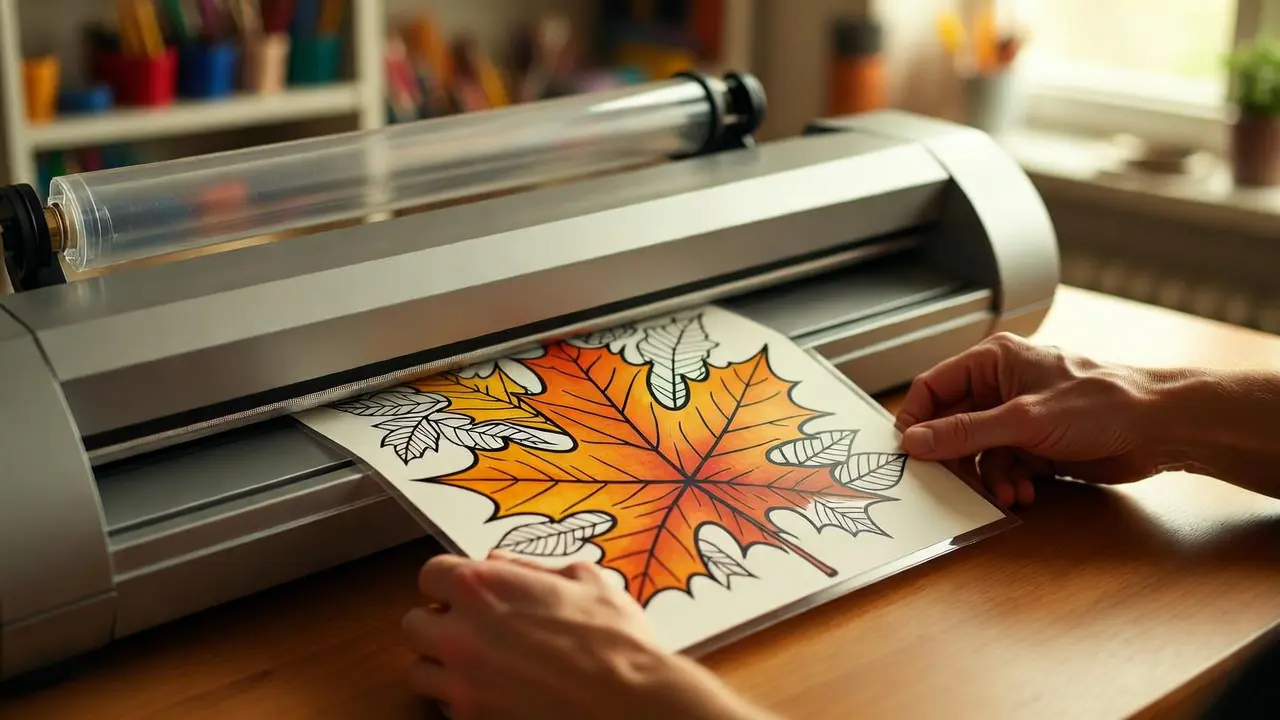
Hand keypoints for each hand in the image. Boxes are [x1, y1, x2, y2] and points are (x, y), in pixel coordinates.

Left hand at [401, 551, 774, 719]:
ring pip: (419, 670)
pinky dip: (459, 699)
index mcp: (484, 587)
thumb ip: (531, 568)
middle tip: (468, 628)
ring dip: (441, 663)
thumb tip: (499, 561)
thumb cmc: (614, 639)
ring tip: (476, 665)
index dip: (449, 582)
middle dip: (438, 622)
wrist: (631, 702)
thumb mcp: (584, 579)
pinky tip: (491, 693)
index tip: (466, 591)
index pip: (430, 575)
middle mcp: (461, 633)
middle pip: (413, 623)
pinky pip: (443, 706)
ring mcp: (462, 683)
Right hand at [894, 332, 1185, 506]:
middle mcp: (1002, 387)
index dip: (916, 419)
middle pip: (953, 425)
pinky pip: (1003, 467)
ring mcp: (1019, 417)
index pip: (934, 387)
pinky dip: (1009, 483)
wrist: (1160, 429)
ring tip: (1004, 492)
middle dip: (955, 458)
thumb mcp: (1023, 420)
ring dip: (987, 477)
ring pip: (978, 452)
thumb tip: (917, 440)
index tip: (908, 451)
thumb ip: (965, 432)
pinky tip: (1025, 493)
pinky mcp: (1036, 445)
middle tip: (951, 483)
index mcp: (993, 361)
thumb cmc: (1104, 403)